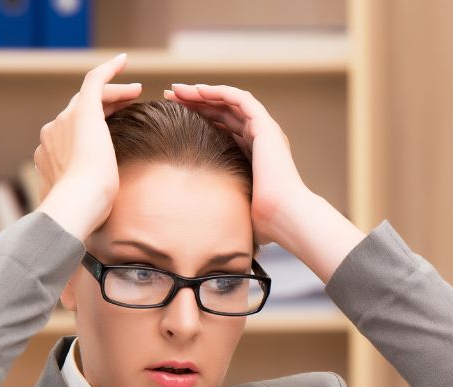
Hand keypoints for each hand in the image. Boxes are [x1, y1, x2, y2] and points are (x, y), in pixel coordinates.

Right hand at [34, 53, 141, 239]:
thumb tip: (87, 226)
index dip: (92, 129)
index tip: (109, 131)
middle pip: (77, 112)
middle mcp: (52, 133)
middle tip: (127, 104)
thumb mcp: (81, 208)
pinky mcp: (83, 112)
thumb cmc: (83, 215)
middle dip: (102, 107)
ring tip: (135, 91)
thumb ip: (80, 207)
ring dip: (112, 92)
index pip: (71, 133)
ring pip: (89, 98)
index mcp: (50, 155)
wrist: (78, 204)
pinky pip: (94, 81)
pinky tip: (124, 61)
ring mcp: (64, 121)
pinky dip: (108, 70)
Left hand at [163, 83, 310, 246]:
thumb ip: (223, 205)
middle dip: (195, 103)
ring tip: (177, 90)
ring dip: (203, 93)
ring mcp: (265, 131)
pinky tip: (197, 90)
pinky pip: (240, 99)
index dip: (198, 120)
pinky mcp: (266, 126)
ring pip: (230, 102)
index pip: (223, 129)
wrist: (283, 217)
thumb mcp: (235, 205)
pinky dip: (219, 92)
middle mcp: (260, 139)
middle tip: (168, 97)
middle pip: (223, 112)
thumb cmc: (263, 221)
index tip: (172, 117)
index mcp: (254, 155)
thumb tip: (205, 229)